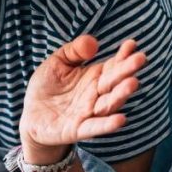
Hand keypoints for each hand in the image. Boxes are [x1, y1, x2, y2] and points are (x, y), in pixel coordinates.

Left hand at [20, 35, 146, 150]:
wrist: (30, 115)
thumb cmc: (47, 86)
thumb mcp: (57, 62)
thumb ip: (74, 51)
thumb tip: (94, 42)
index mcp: (94, 77)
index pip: (113, 66)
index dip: (123, 56)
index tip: (133, 44)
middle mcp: (96, 95)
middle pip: (114, 83)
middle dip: (127, 71)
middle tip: (141, 59)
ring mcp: (89, 113)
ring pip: (109, 104)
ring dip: (121, 95)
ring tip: (133, 82)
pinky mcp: (78, 129)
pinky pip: (95, 127)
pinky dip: (107, 125)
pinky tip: (121, 119)